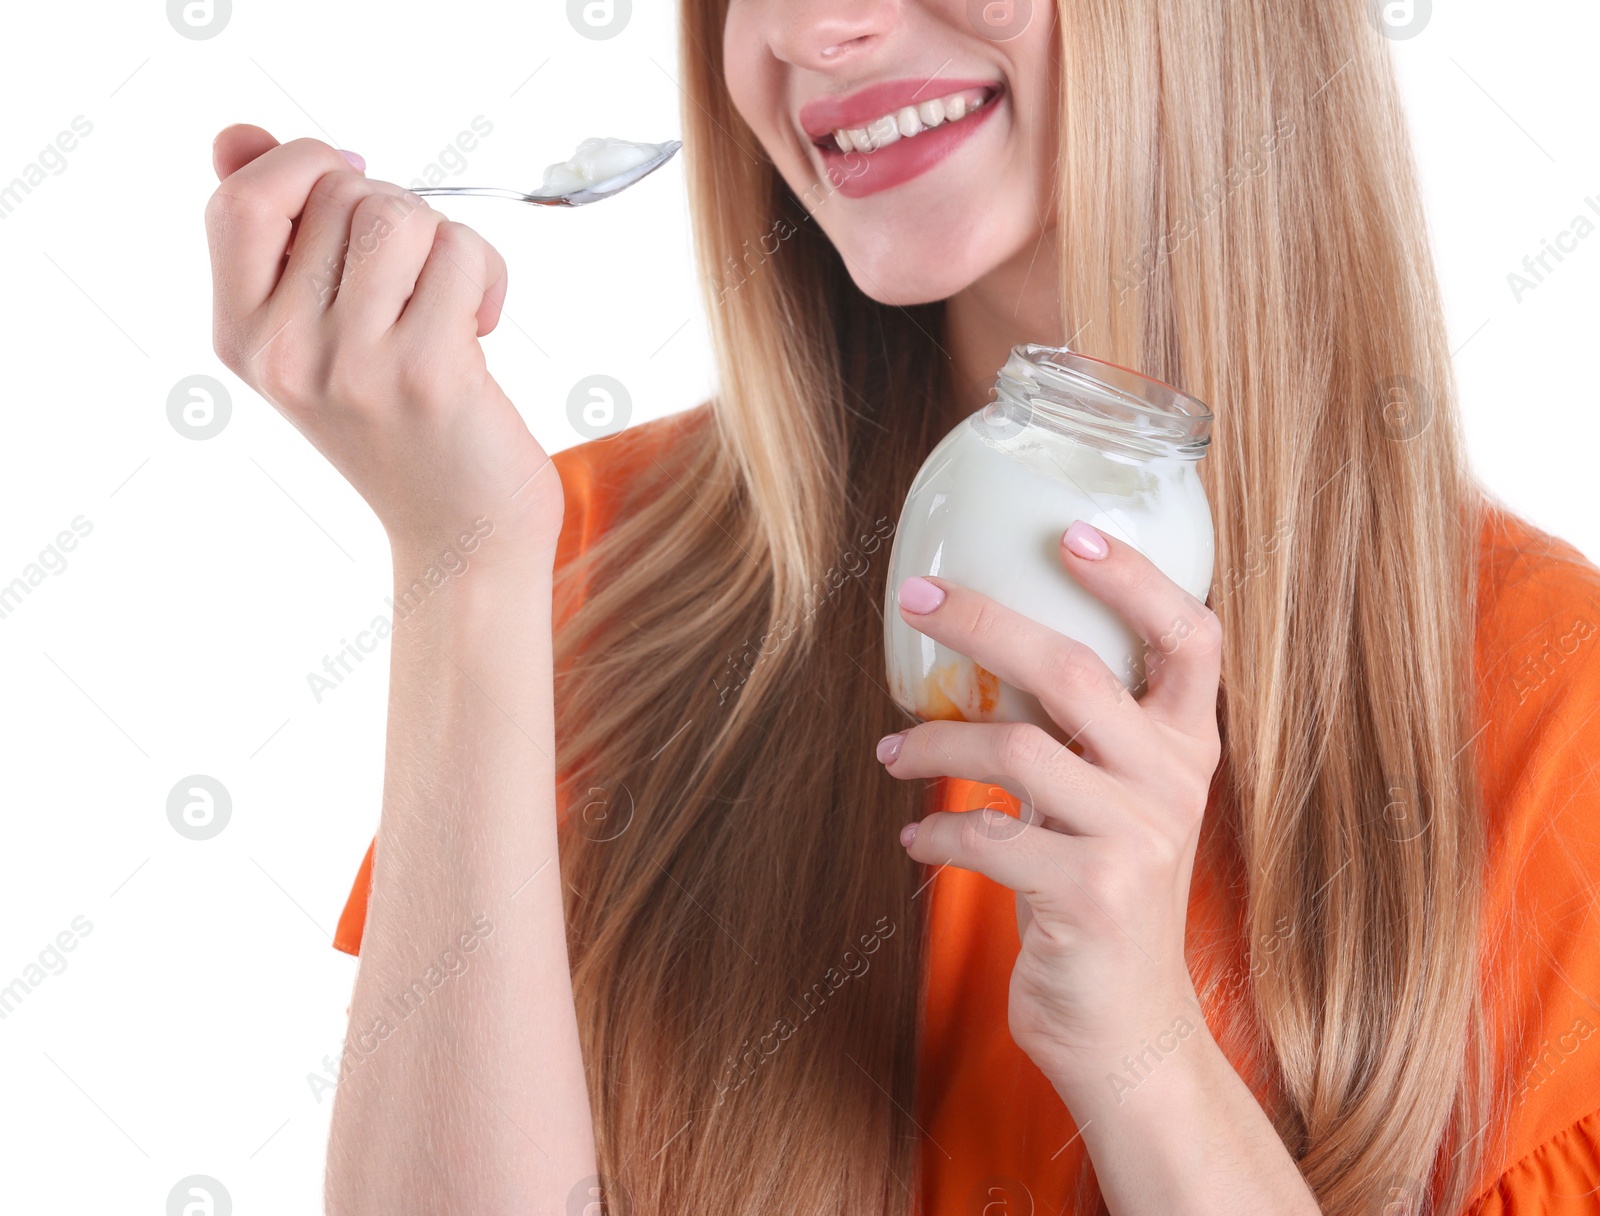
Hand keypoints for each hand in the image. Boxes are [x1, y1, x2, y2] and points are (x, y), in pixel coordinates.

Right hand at [204, 124, 562, 567]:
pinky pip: (462, 254)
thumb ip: (279, 235)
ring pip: (403, 214)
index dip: (301, 164)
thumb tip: (236, 135)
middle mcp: (283, 353)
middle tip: (418, 282)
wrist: (461, 536)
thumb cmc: (400, 426)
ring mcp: (353, 365)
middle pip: (342, 193)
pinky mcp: (427, 373)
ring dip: (447, 244)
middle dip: (399, 214)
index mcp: (240, 338)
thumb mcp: (317, 337)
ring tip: (452, 303)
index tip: (353, 182)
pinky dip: (489, 277)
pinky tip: (481, 330)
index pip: (238, 201)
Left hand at [879, 520, 1222, 1080]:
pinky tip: (915, 837)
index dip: (1135, 579)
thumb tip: (988, 653)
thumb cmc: (1104, 893)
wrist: (1127, 1025)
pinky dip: (935, 829)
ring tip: (893, 751)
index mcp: (1186, 746)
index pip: (1191, 638)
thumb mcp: (1116, 804)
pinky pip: (986, 835)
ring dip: (933, 743)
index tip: (1070, 534)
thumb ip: (1083, 736)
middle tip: (920, 599)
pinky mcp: (1088, 898)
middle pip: (1072, 670)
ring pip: (1012, 748)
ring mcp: (1135, 840)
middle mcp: (1172, 782)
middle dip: (983, 622)